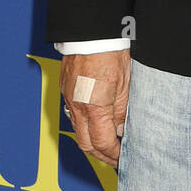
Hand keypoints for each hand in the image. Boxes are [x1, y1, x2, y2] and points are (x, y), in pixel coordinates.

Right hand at [60, 50, 130, 167]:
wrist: (90, 32)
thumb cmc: (110, 53)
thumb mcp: (126, 84)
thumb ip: (122, 111)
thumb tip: (119, 130)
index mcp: (94, 107)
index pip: (102, 143)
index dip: (113, 155)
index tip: (123, 158)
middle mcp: (77, 107)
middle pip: (86, 143)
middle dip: (101, 154)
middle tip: (115, 157)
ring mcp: (68, 98)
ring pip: (78, 130)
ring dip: (92, 140)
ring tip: (108, 142)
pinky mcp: (65, 89)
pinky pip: (73, 115)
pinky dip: (84, 124)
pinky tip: (96, 122)